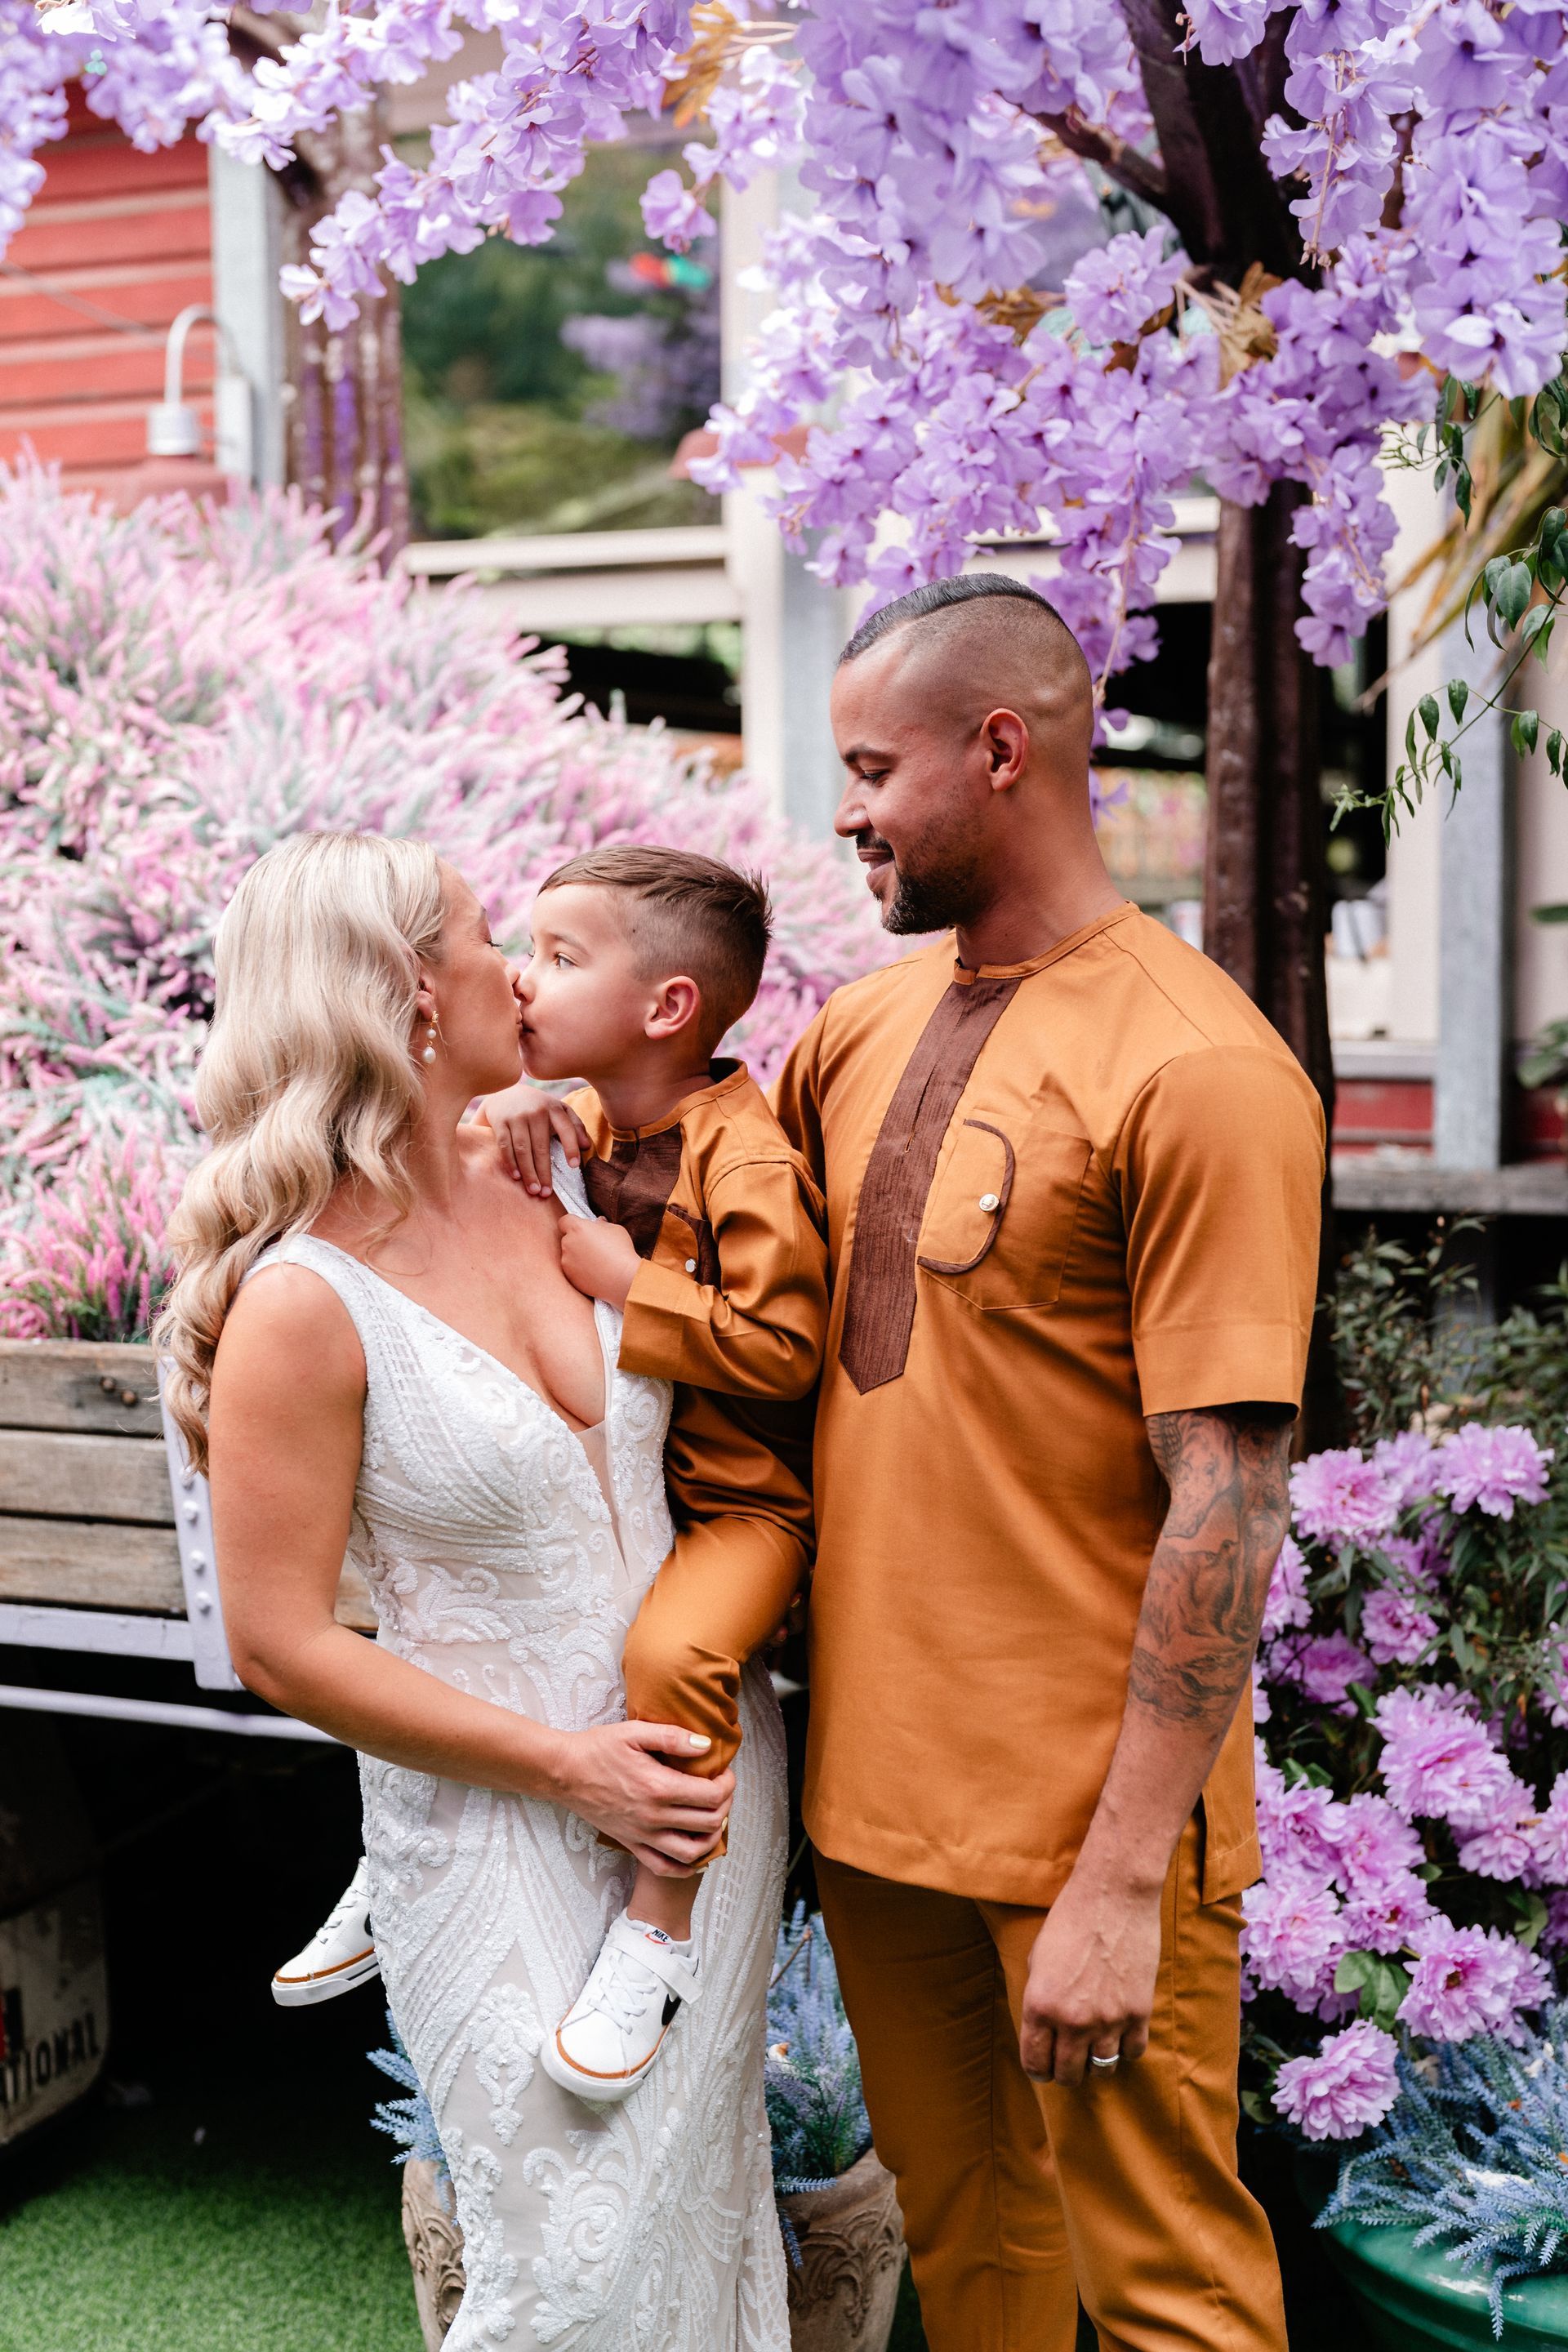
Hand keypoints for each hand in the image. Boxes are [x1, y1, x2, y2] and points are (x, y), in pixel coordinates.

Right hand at [478, 1082, 588, 1195]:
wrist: (505, 1092)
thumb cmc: (538, 1107)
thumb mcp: (558, 1110)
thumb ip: (575, 1126)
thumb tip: (587, 1147)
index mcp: (554, 1109)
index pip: (566, 1129)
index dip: (571, 1147)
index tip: (574, 1166)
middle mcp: (536, 1111)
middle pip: (541, 1147)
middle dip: (544, 1172)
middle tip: (547, 1193)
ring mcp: (517, 1116)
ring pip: (523, 1149)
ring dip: (528, 1172)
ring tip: (533, 1190)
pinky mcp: (500, 1122)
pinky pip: (505, 1146)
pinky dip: (511, 1163)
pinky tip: (517, 1177)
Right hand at [552, 1720, 734, 1875]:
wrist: (564, 1773)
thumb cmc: (598, 1749)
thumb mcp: (635, 1732)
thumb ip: (673, 1738)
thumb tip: (706, 1745)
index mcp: (658, 1787)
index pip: (712, 1796)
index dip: (728, 1785)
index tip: (725, 1773)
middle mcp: (653, 1817)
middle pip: (709, 1823)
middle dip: (725, 1806)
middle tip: (722, 1791)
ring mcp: (642, 1835)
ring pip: (692, 1851)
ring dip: (712, 1838)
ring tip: (714, 1820)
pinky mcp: (631, 1844)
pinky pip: (664, 1867)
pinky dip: (685, 1866)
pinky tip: (694, 1853)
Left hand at [558, 1214, 639, 1309]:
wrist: (621, 1279)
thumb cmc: (621, 1251)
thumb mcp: (615, 1230)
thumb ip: (602, 1225)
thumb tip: (598, 1223)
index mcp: (578, 1228)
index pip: (565, 1221)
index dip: (572, 1223)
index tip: (581, 1228)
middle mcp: (568, 1243)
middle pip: (568, 1238)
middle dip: (578, 1240)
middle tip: (594, 1245)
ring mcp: (566, 1261)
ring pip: (569, 1254)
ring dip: (578, 1255)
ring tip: (597, 1261)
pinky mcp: (569, 1276)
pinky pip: (571, 1268)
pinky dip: (579, 1269)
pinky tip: (595, 1271)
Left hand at [1019, 1867, 1161, 2085]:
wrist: (1113, 1895)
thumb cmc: (1070, 1919)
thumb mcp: (1038, 1958)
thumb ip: (1039, 1998)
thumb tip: (1043, 2028)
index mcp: (1039, 2006)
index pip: (1035, 2063)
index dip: (1038, 2069)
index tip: (1043, 2067)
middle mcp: (1072, 2021)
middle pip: (1068, 2075)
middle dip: (1065, 2072)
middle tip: (1069, 2061)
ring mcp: (1108, 2019)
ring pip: (1102, 2070)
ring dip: (1096, 2062)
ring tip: (1095, 2047)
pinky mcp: (1138, 2012)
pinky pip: (1132, 2052)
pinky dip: (1125, 2048)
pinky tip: (1120, 2033)